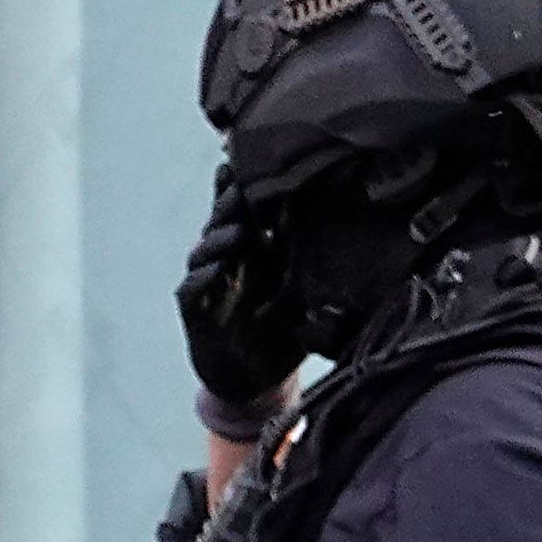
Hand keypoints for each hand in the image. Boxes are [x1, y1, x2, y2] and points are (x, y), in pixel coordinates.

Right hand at [176, 167, 305, 410]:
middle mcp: (231, 260)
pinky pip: (193, 289)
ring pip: (207, 250)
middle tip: (242, 183)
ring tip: (236, 231)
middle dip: (231, 202)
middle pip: (225, 220)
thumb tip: (347, 227)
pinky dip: (203, 279)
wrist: (254, 382)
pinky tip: (214, 270)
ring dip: (219, 239)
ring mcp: (210, 283)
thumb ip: (315, 262)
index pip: (252, 208)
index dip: (249, 184)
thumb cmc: (283, 332)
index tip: (257, 159)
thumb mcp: (307, 293)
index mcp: (258, 249)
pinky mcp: (196, 311)